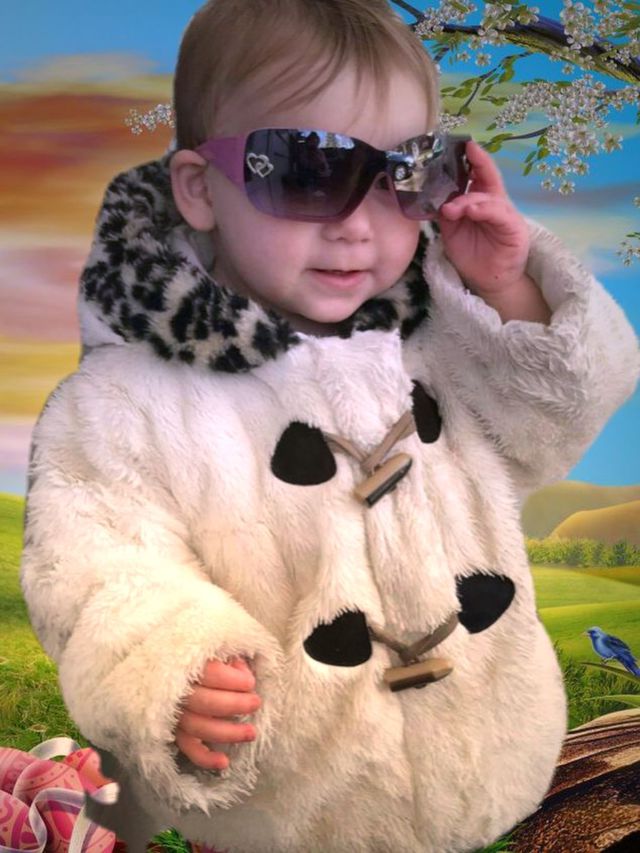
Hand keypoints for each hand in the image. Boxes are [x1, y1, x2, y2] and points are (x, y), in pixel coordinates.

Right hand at [174, 657, 260, 770]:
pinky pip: (187, 747)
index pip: (211, 674)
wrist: (168, 662)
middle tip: (256, 703)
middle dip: (234, 705)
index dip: (234, 680)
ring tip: (251, 733)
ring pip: (198, 727)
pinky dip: (204, 757)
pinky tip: (224, 762)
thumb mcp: (217, 645)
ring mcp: (174, 712)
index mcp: (186, 663)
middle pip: (205, 702)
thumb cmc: (201, 653)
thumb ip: (230, 655)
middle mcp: (176, 690)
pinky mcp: (174, 729)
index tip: (251, 681)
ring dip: (227, 733)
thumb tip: (242, 672)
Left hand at [437, 139, 529, 296]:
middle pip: (488, 177)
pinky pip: (498, 214)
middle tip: (466, 150)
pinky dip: (484, 210)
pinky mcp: (513, 229)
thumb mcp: (452, 230)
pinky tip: (472, 211)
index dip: (472, 159)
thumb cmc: (472, 254)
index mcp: (480, 200)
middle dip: (478, 162)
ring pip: (489, 197)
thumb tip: (430, 195)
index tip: (462, 144)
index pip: (477, 175)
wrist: (487, 281)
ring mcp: (505, 214)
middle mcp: (494, 203)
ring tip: (452, 208)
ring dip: (468, 200)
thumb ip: (446, 212)